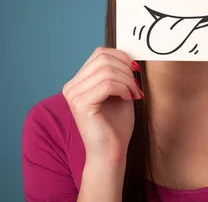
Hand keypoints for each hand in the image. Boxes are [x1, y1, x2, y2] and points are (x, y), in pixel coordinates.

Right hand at [62, 47, 143, 164]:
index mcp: (77, 82)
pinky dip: (123, 88)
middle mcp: (71, 86)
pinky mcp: (81, 104)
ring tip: (134, 93)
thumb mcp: (118, 92)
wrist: (111, 154)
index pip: (99, 54)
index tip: (135, 69)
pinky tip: (128, 98)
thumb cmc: (115, 126)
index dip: (120, 56)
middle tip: (136, 85)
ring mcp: (74, 95)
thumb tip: (129, 55)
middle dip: (125, 69)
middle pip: (103, 59)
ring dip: (127, 80)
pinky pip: (107, 84)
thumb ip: (118, 74)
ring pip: (107, 71)